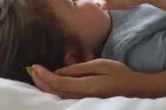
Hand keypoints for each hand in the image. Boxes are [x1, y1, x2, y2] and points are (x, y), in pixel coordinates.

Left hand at [27, 59, 145, 98]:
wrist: (134, 89)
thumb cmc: (119, 74)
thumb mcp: (100, 65)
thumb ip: (79, 68)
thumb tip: (59, 71)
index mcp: (86, 86)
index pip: (58, 82)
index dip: (44, 75)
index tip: (35, 66)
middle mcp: (82, 97)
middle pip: (54, 91)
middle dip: (40, 80)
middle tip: (31, 69)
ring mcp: (83, 101)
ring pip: (57, 95)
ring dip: (44, 86)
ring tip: (35, 74)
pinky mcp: (84, 101)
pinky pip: (64, 96)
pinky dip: (53, 89)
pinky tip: (48, 82)